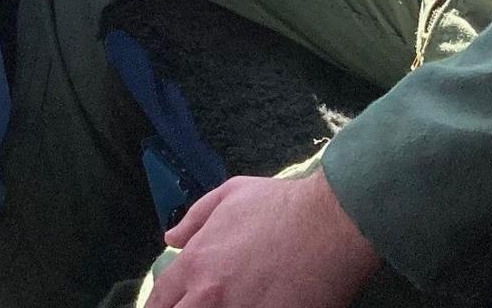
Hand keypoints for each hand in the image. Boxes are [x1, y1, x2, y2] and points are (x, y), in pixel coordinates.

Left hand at [148, 171, 379, 307]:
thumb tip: (172, 238)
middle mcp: (209, 296)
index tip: (168, 307)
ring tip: (228, 306)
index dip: (160, 307)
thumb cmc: (282, 205)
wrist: (331, 223)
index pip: (160, 300)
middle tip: (194, 307)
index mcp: (196, 263)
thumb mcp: (231, 194)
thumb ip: (195, 218)